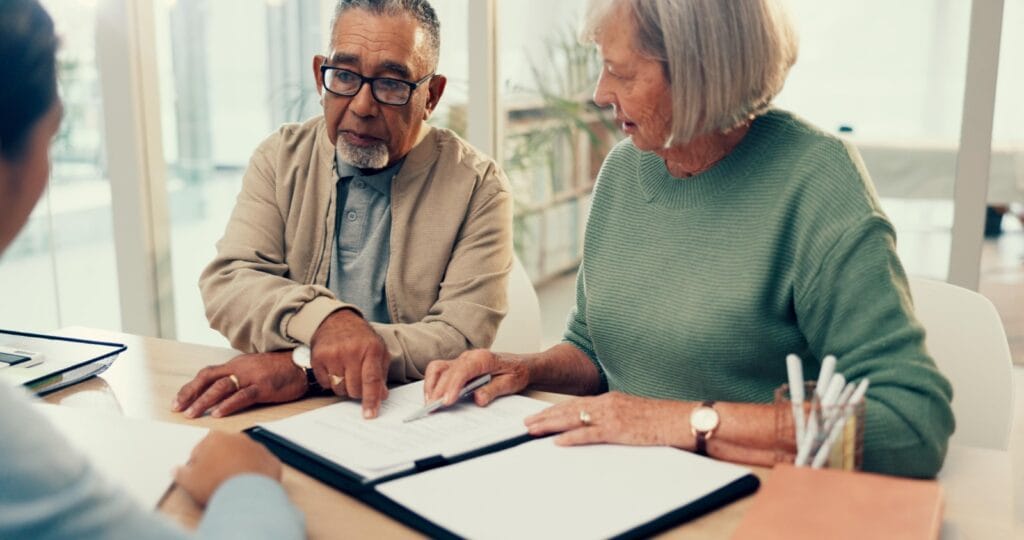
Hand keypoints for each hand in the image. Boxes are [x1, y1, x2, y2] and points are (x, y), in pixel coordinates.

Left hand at [172, 351, 306, 417]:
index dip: (190, 387)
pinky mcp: (263, 387)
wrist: (302, 363)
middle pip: (209, 379)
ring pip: (222, 387)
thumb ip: (237, 378)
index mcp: (235, 365)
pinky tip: (219, 413)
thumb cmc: (279, 370)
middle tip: (178, 410)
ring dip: (205, 401)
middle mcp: (239, 369)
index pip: (207, 374)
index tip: (178, 402)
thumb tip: (220, 395)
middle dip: (191, 395)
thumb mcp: (253, 370)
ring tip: (193, 414)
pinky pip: (243, 395)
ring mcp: (251, 377)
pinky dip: (229, 404)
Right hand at [174, 431, 282, 505]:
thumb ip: (181, 473)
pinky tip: (250, 486)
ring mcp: (257, 447)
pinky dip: (256, 474)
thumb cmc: (215, 484)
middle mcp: (238, 437)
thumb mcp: (189, 481)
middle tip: (216, 481)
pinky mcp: (271, 460)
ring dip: (239, 466)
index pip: (201, 449)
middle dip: (220, 462)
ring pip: (244, 456)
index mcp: (215, 438)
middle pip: (224, 449)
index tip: (200, 476)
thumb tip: (177, 470)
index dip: (199, 464)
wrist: (246, 495)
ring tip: (233, 485)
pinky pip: (261, 466)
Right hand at [311, 308, 388, 417]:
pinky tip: (334, 367)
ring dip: (344, 386)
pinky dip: (331, 381)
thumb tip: (381, 396)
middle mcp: (351, 351)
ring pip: (339, 389)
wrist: (335, 320)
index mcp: (371, 349)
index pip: (371, 380)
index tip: (370, 414)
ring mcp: (333, 354)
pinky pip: (325, 384)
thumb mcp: (378, 350)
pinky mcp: (317, 358)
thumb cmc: (360, 337)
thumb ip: (381, 374)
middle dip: (358, 391)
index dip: (371, 399)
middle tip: (357, 380)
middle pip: (354, 389)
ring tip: (346, 371)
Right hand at [423, 349, 528, 406]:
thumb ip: (494, 390)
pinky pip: (439, 372)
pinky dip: (433, 384)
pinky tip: (432, 397)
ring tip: (429, 404)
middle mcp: (469, 356)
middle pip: (447, 371)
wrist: (521, 365)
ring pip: (438, 368)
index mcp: (484, 358)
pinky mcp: (457, 367)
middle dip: (438, 390)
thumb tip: (478, 398)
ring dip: (431, 386)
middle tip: (432, 409)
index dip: (453, 386)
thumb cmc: (516, 373)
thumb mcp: (511, 383)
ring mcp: (461, 360)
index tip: (447, 401)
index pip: (463, 370)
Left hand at [525, 392, 683, 446]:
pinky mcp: (619, 430)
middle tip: (526, 423)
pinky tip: (559, 441)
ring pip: (574, 419)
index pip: (575, 403)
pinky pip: (591, 434)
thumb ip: (614, 414)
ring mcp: (612, 416)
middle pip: (568, 409)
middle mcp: (607, 403)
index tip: (538, 415)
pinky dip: (573, 437)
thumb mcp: (632, 411)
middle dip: (545, 416)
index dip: (554, 409)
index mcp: (610, 398)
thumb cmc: (661, 418)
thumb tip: (596, 422)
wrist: (681, 419)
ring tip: (533, 430)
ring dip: (551, 424)